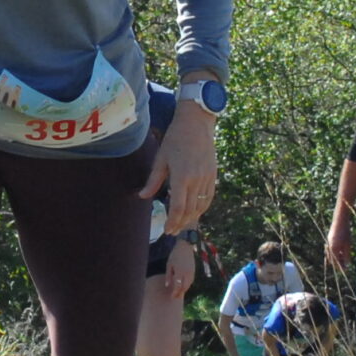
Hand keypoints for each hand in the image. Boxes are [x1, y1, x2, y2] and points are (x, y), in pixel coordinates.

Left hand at [145, 104, 217, 230]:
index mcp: (182, 176)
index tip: (166, 230)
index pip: (178, 206)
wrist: (196, 124)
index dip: (172, 221)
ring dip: (191, 218)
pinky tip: (194, 212)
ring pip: (200, 206)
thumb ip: (153, 180)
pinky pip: (209, 197)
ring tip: (181, 224)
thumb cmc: (175, 139)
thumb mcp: (160, 158)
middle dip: (180, 223)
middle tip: (171, 231)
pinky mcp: (213, 175)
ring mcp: (207, 178)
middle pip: (190, 210)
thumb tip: (142, 196)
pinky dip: (202, 208)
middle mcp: (196, 179)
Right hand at [327, 216, 353, 269]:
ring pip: (331, 255)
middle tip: (345, 266)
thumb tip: (346, 264)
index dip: (340, 267)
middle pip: (332, 260)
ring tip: (344, 259)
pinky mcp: (329, 240)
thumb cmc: (345, 233)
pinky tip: (341, 252)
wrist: (340, 221)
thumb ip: (346, 255)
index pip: (336, 262)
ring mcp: (328, 243)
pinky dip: (335, 253)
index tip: (345, 270)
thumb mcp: (348, 245)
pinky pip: (330, 250)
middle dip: (338, 264)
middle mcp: (329, 247)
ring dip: (336, 258)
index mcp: (333, 249)